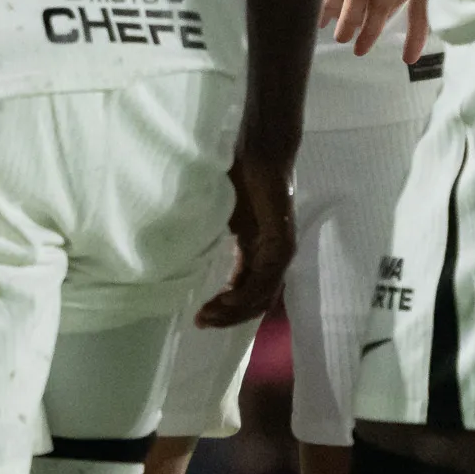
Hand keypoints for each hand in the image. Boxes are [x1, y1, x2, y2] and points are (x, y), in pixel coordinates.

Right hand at [198, 137, 297, 328]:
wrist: (261, 151)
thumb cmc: (241, 176)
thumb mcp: (225, 217)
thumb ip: (220, 241)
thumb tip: (191, 257)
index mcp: (259, 252)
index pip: (247, 292)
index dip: (225, 309)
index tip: (199, 316)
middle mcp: (272, 256)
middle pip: (255, 301)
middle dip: (228, 316)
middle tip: (201, 322)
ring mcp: (280, 252)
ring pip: (261, 295)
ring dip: (235, 309)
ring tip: (210, 313)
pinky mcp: (282, 243)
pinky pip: (266, 279)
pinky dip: (246, 293)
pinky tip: (226, 297)